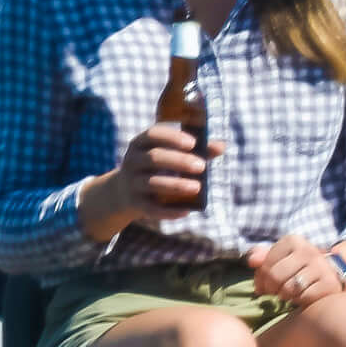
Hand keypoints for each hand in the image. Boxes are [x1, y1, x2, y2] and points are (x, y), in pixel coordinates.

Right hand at [81, 121, 221, 240]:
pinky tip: (186, 211)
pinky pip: (151, 208)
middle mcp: (132, 161)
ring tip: (197, 187)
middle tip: (201, 166)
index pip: (153, 134)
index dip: (173, 137)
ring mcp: (131, 182)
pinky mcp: (134, 203)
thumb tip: (221, 146)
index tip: (193, 143)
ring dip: (175, 185)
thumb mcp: (169, 154)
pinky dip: (168, 211)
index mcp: (141, 143)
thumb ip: (195, 150)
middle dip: (178, 161)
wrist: (124, 191)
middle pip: (154, 158)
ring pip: (152, 183)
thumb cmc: (156, 167)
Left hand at [248, 234, 345, 306]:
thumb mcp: (281, 258)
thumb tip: (251, 260)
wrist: (333, 273)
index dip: (261, 279)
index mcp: (293, 241)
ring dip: (286, 296)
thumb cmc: (300, 267)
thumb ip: (263, 258)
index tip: (265, 285)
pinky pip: (304, 298)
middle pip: (276, 276)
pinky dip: (300, 301)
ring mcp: (321, 266)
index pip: (266, 264)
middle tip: (276, 293)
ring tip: (290, 293)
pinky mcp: (329, 283)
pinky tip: (303, 296)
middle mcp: (308, 250)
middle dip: (272, 289)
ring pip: (289, 288)